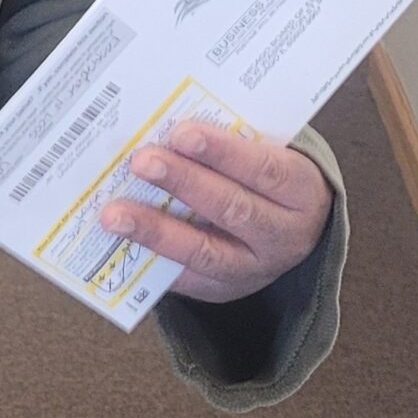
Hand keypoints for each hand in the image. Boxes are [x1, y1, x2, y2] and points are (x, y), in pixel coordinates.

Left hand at [101, 125, 331, 304]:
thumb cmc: (265, 180)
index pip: (265, 169)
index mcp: (302, 191)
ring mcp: (254, 269)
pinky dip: (151, 260)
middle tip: (141, 161)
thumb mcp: (267, 157)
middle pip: (232, 208)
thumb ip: (231, 144)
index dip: (222, 152)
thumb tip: (165, 127)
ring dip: (156, 230)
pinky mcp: (223, 290)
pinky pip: (185, 279)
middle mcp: (284, 235)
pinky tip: (120, 244)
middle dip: (183, 183)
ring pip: (204, 251)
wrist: (290, 233)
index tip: (181, 133)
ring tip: (115, 213)